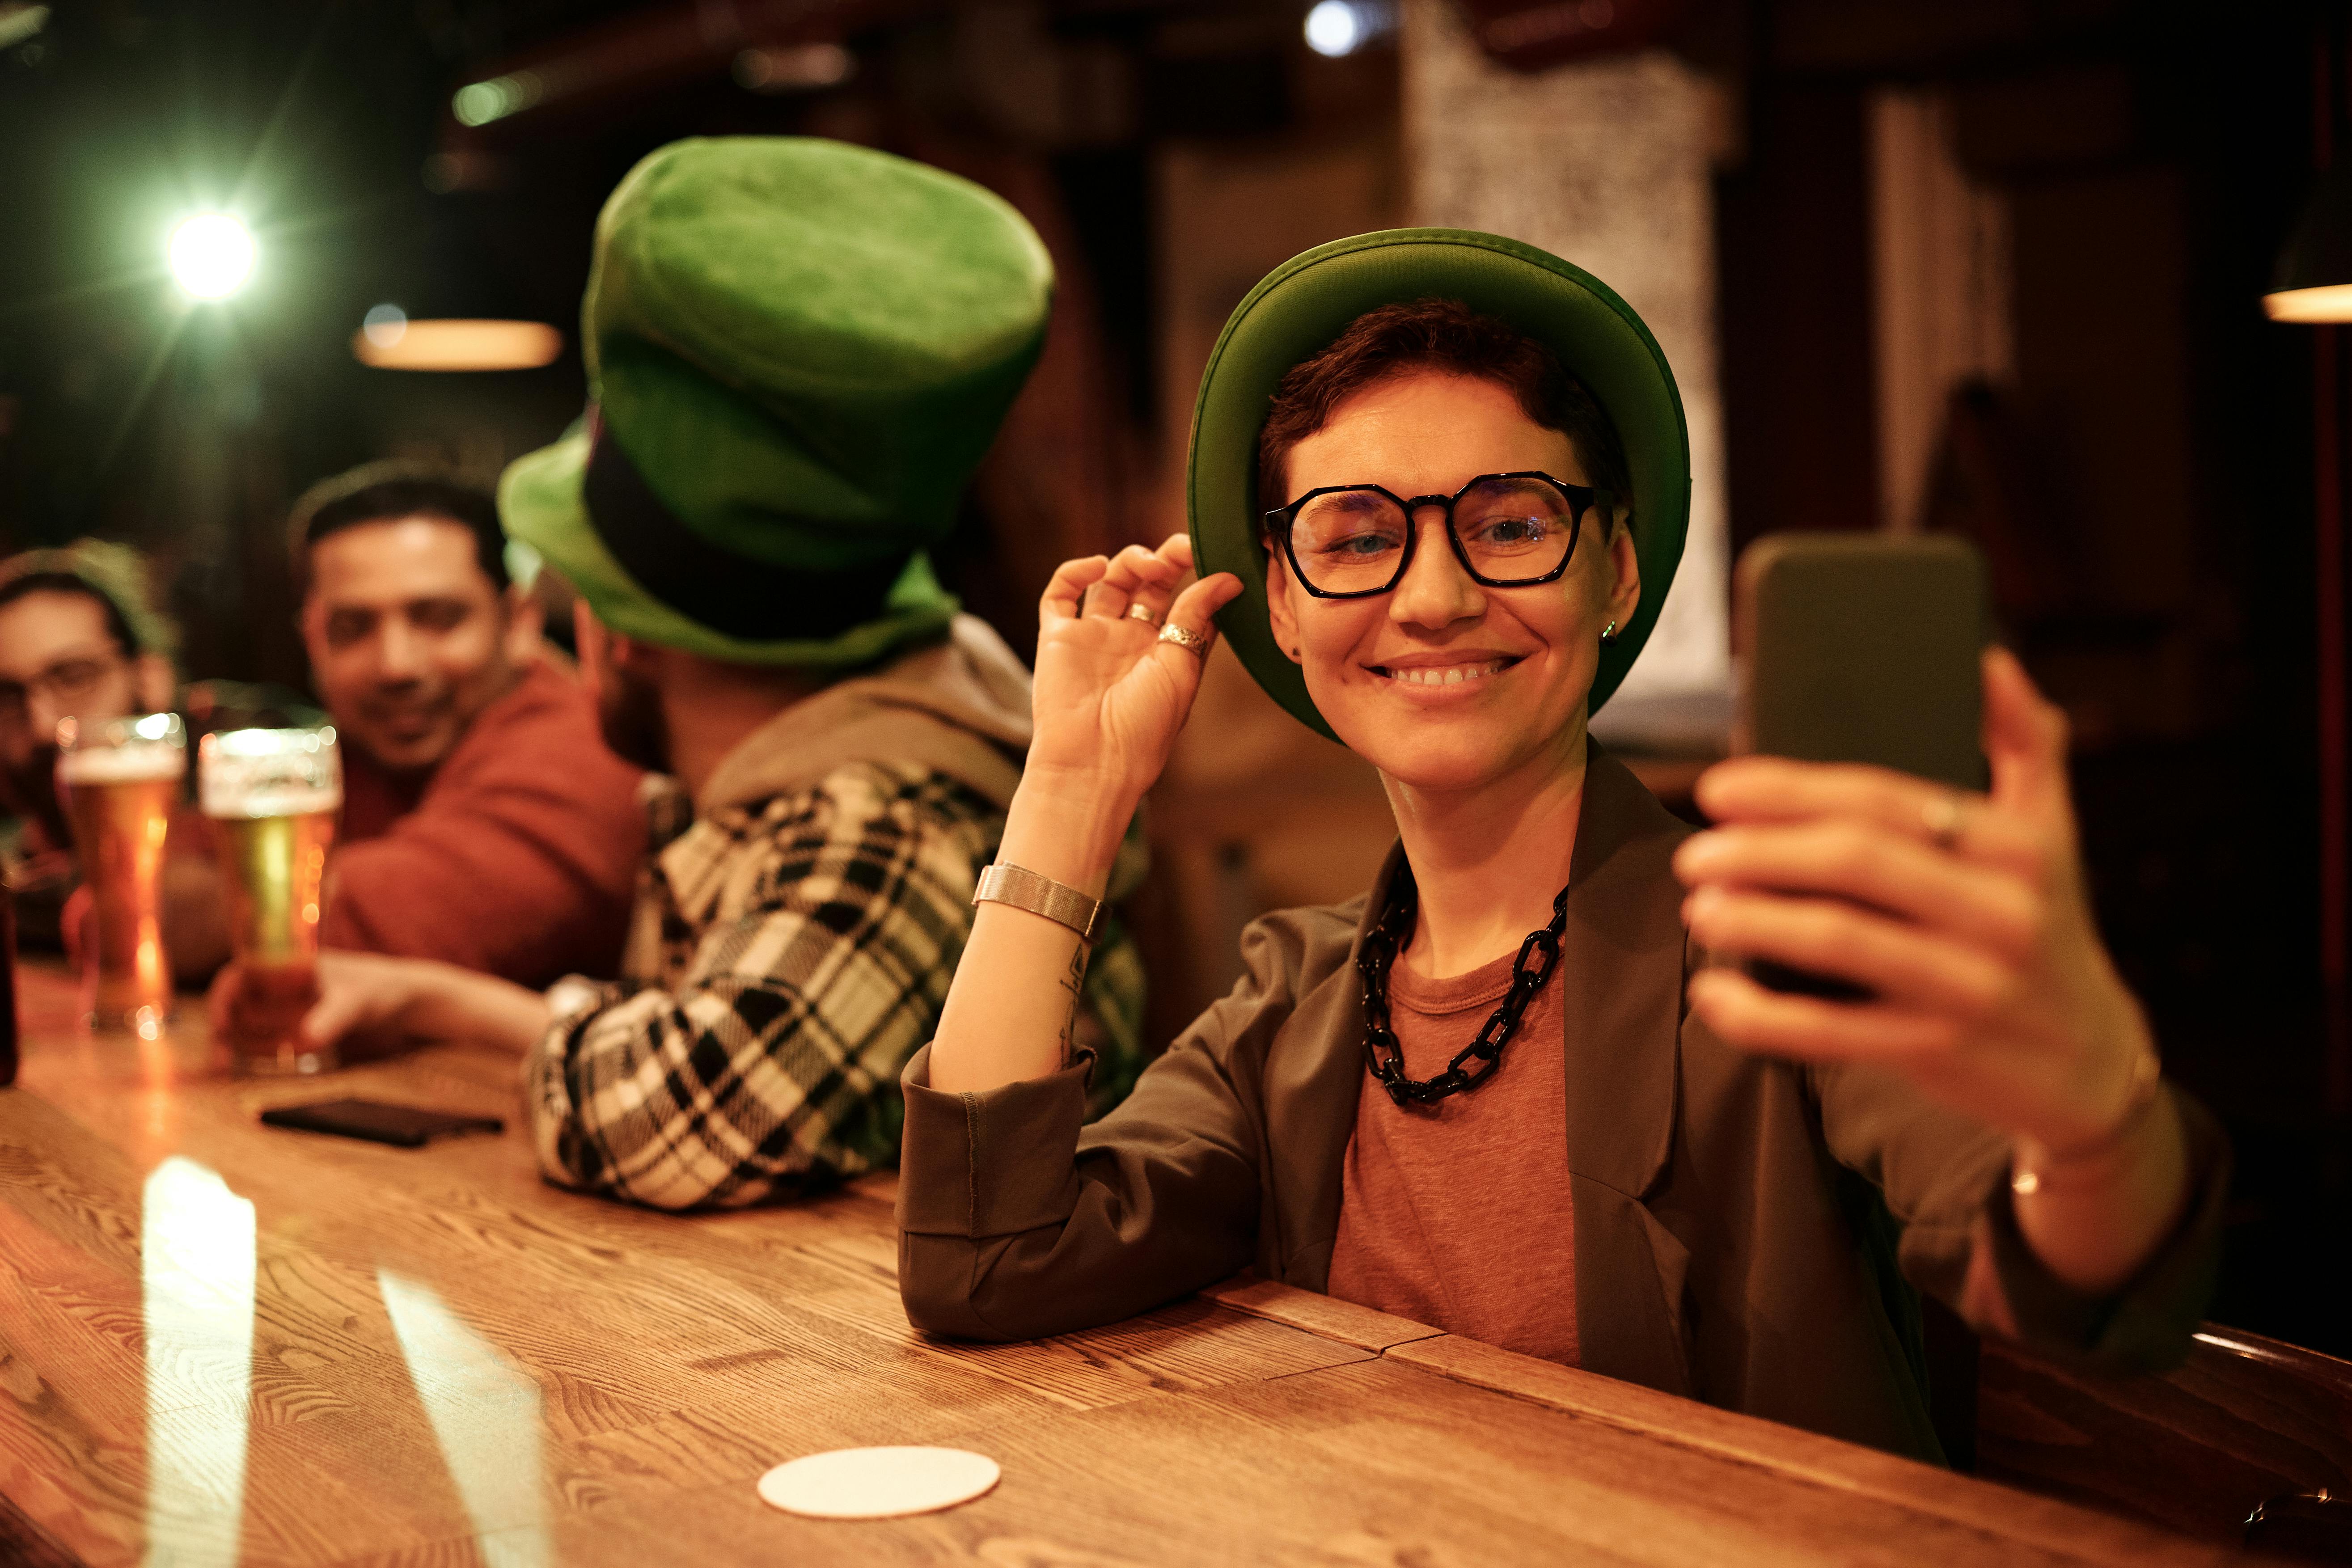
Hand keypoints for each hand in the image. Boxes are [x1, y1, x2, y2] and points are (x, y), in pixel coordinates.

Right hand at [209, 949, 437, 1057]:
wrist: (403, 998)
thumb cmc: (379, 988)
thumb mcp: (356, 1002)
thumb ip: (333, 1017)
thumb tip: (307, 1039)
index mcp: (287, 963)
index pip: (238, 974)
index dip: (221, 998)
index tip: (219, 1025)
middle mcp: (279, 982)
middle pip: (235, 1003)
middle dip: (222, 1031)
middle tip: (219, 1062)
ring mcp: (285, 1002)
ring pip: (245, 1021)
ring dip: (232, 1043)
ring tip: (225, 1069)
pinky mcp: (294, 1021)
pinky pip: (263, 1034)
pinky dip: (251, 1049)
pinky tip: (244, 1068)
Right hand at [1024, 535, 1243, 812]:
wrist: (1094, 761)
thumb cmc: (1144, 728)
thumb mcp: (1181, 667)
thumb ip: (1197, 618)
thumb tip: (1229, 577)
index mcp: (1164, 652)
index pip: (1181, 600)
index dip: (1194, 574)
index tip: (1208, 553)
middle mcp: (1128, 641)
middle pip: (1146, 585)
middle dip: (1164, 560)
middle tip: (1180, 548)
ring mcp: (1092, 637)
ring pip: (1108, 582)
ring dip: (1129, 561)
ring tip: (1147, 563)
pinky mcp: (1057, 637)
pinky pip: (1060, 594)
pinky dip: (1075, 571)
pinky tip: (1097, 566)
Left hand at [1674, 648, 2155, 1158]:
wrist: (2091, 1064)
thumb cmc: (2048, 929)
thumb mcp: (2055, 833)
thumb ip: (2026, 743)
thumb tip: (1989, 662)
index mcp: (2015, 848)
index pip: (1884, 800)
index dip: (1791, 790)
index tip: (1720, 790)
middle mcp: (2000, 913)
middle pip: (1855, 862)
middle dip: (1760, 852)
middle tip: (1696, 854)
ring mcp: (1971, 986)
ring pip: (1841, 941)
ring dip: (1755, 922)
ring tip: (1700, 910)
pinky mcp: (1940, 1052)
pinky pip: (1834, 1032)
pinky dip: (1765, 1016)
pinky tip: (1717, 996)